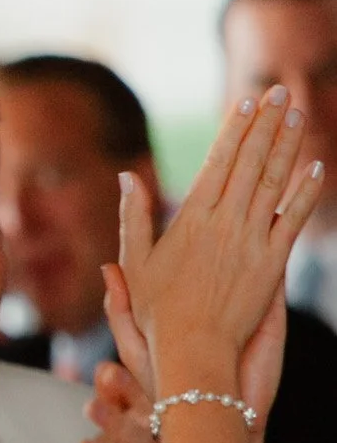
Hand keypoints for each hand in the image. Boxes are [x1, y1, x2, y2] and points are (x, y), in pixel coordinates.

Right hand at [116, 91, 320, 395]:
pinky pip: (294, 220)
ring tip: (298, 115)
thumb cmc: (156, 311)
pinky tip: (316, 168)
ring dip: (288, 146)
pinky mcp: (272, 263)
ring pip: (273, 182)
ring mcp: (251, 241)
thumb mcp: (135, 263)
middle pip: (250, 162)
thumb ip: (134, 217)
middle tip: (282, 92)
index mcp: (190, 219)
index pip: (217, 162)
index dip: (234, 129)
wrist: (192, 350)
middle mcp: (224, 223)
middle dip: (267, 124)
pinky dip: (306, 192)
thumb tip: (127, 178)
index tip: (247, 102)